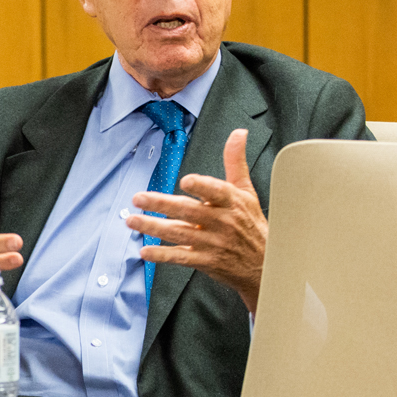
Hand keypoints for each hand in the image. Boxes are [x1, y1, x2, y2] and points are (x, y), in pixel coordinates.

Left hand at [127, 128, 267, 312]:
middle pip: (189, 211)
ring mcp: (212, 243)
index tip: (186, 181)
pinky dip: (163, 255)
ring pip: (179, 233)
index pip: (217, 192)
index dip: (202, 186)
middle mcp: (221, 222)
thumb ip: (236, 161)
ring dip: (153, 228)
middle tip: (139, 198)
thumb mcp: (247, 191)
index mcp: (231, 202)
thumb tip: (238, 133)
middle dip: (162, 205)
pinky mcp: (205, 260)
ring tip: (132, 220)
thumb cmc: (251, 223)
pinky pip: (181, 258)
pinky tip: (146, 251)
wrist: (264, 263)